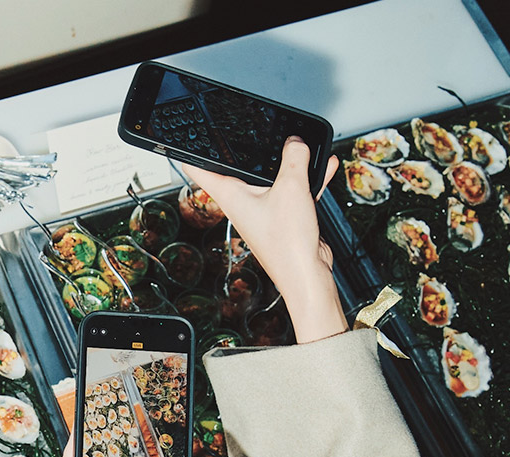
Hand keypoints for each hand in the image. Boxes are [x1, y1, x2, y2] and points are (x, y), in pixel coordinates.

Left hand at [181, 138, 347, 342]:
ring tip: (300, 145)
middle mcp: (241, 202)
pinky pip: (292, 189)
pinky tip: (324, 166)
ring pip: (270, 177)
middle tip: (250, 130)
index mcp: (230, 194)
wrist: (305, 274)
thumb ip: (294, 158)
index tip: (184, 139)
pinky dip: (305, 177)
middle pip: (238, 167)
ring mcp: (260, 209)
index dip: (189, 151)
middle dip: (248, 149)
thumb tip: (295, 142)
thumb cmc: (286, 243)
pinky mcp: (280, 215)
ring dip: (285, 163)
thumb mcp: (291, 187)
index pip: (198, 168)